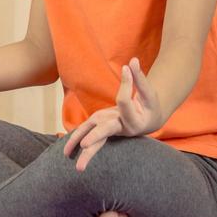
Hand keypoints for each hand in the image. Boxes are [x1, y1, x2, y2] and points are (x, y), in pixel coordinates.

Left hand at [63, 57, 161, 171]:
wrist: (148, 121)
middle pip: (105, 133)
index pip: (124, 101)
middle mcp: (121, 128)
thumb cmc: (150, 105)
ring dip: (81, 147)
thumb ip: (140, 78)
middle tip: (84, 146)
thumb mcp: (148, 92)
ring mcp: (109, 129)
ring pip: (94, 139)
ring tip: (67, 156)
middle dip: (94, 138)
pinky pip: (88, 135)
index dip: (126, 84)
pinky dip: (77, 140)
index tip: (127, 68)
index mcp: (135, 122)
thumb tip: (133, 60)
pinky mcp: (101, 127)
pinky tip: (65, 150)